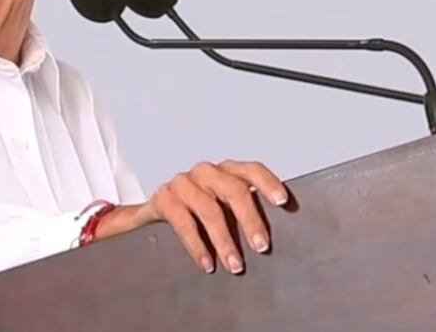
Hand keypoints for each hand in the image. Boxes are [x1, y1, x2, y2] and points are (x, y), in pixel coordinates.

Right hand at [95, 160, 288, 274]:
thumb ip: (245, 215)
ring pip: (209, 209)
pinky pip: (183, 221)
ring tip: (235, 266)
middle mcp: (206, 173)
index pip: (252, 170)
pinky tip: (207, 263)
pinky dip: (197, 245)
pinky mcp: (163, 198)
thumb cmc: (198, 216)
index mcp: (227, 172)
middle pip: (233, 190)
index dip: (268, 183)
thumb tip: (282, 239)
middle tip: (262, 247)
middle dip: (250, 220)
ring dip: (224, 241)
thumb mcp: (223, 211)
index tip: (283, 202)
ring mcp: (183, 183)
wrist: (152, 219)